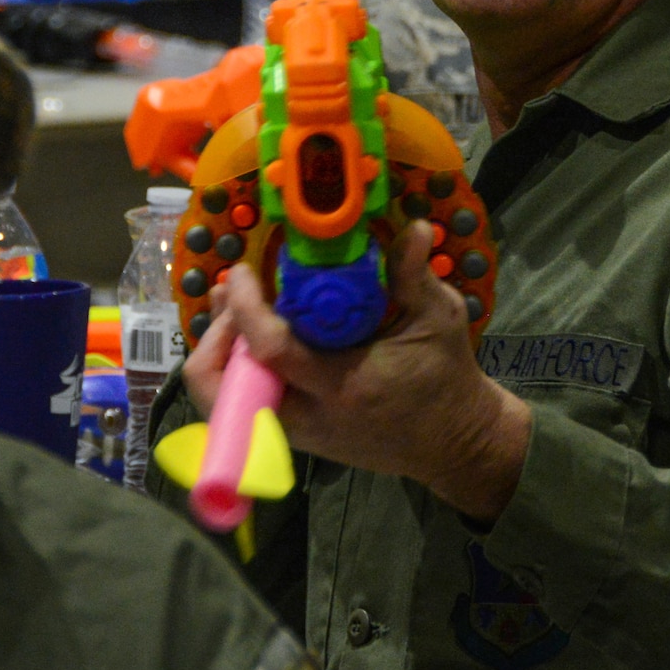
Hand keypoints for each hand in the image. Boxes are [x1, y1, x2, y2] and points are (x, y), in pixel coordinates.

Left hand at [183, 222, 530, 522]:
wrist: (455, 442)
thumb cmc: (446, 377)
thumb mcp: (440, 318)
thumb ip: (415, 274)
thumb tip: (411, 227)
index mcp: (344, 384)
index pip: (271, 349)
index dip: (245, 308)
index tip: (242, 272)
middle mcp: (311, 417)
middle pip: (222, 391)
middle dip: (214, 339)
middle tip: (232, 298)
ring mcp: (300, 435)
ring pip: (224, 404)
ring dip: (220, 356)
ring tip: (235, 314)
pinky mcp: (298, 440)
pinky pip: (244, 408)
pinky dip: (237, 372)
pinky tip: (253, 339)